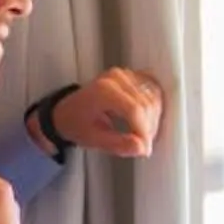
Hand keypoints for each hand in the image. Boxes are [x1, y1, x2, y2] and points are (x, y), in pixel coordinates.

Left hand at [44, 67, 165, 158]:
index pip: (135, 110)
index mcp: (104, 91)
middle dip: (149, 128)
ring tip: (143, 135)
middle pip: (146, 104)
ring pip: (153, 97)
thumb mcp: (94, 139)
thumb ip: (119, 144)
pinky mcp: (131, 76)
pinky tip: (149, 120)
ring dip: (154, 119)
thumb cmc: (77, 123)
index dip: (144, 131)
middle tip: (143, 146)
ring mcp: (125, 75)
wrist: (67, 110)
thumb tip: (142, 147)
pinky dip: (155, 106)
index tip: (145, 148)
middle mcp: (116, 78)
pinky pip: (153, 89)